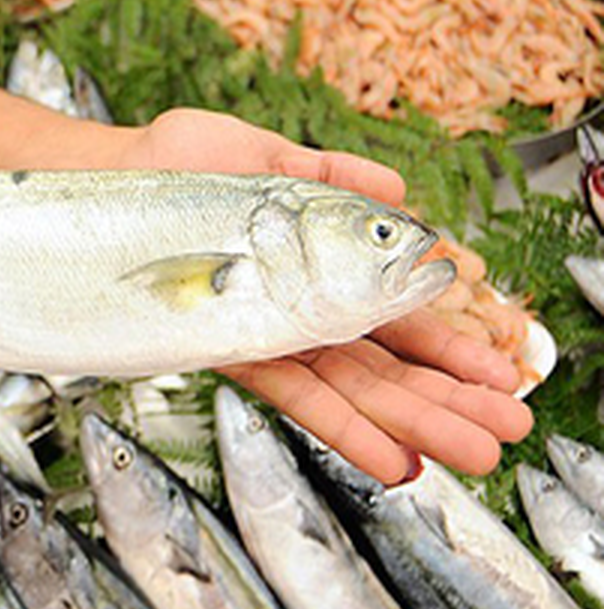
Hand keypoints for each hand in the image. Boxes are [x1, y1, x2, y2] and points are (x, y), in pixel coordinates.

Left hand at [116, 108, 532, 483]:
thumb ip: (328, 173)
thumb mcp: (260, 153)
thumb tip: (399, 187)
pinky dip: (344, 427)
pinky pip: (293, 393)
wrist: (105, 182)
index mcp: (311, 263)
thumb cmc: (173, 164)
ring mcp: (261, 331)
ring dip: (413, 421)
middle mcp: (290, 307)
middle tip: (503, 426)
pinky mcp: (225, 348)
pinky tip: (390, 456)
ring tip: (473, 449)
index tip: (494, 358)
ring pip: (350, 386)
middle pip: (380, 359)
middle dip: (445, 393)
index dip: (443, 337)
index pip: (390, 309)